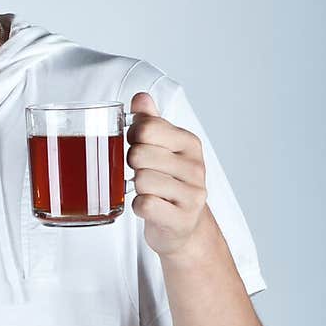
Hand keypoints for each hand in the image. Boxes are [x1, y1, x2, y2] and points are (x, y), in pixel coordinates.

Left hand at [126, 91, 207, 257]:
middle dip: (130, 164)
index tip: (134, 145)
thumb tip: (140, 97)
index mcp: (189, 143)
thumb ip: (151, 122)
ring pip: (141, 180)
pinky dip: (138, 206)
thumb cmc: (167, 184)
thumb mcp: (162, 149)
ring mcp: (192, 194)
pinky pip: (145, 204)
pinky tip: (147, 206)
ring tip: (145, 190)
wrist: (182, 227)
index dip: (131, 136)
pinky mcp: (181, 219)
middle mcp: (195, 167)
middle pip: (139, 154)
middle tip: (138, 171)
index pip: (147, 127)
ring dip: (134, 187)